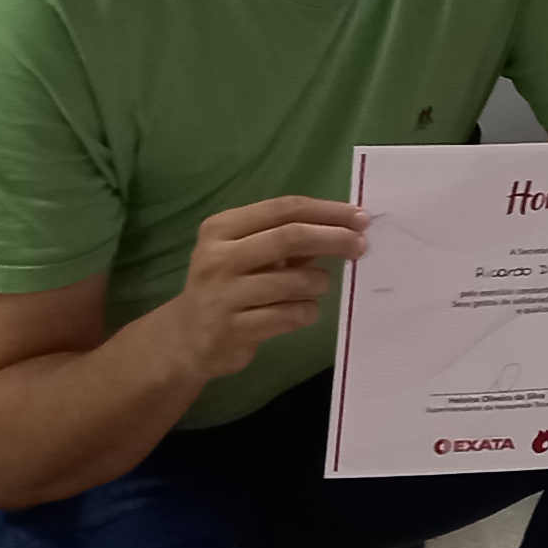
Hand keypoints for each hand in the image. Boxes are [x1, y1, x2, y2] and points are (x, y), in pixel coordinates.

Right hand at [164, 196, 367, 381]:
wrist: (186, 339)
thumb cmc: (229, 286)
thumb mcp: (249, 255)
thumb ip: (289, 240)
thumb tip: (347, 227)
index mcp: (221, 228)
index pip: (284, 209)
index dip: (327, 211)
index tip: (360, 217)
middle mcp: (218, 258)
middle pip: (291, 237)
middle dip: (334, 239)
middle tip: (361, 246)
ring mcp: (223, 295)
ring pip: (296, 281)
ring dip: (319, 283)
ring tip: (316, 286)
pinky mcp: (233, 330)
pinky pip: (291, 315)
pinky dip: (307, 311)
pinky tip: (299, 311)